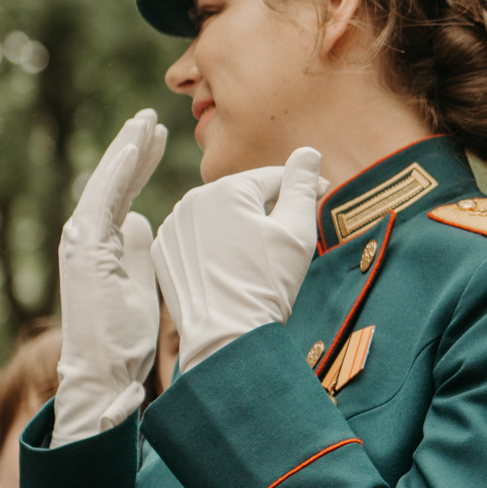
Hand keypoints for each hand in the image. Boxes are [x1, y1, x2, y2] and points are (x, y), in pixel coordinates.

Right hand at [54, 110, 167, 441]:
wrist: (103, 368)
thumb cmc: (123, 333)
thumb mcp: (137, 278)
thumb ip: (134, 247)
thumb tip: (138, 220)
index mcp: (100, 240)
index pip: (122, 191)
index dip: (140, 163)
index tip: (159, 137)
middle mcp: (85, 234)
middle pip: (112, 181)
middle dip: (132, 147)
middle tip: (153, 117)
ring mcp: (81, 239)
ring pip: (105, 183)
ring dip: (125, 149)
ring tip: (146, 121)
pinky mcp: (83, 247)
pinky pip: (102, 200)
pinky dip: (118, 172)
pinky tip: (134, 148)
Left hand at [150, 148, 323, 373]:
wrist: (227, 336)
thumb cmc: (268, 282)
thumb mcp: (298, 230)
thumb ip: (303, 184)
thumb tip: (308, 151)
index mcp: (227, 188)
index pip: (273, 178)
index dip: (302, 188)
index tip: (323, 198)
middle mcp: (192, 199)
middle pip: (244, 196)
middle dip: (268, 209)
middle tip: (289, 239)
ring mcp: (173, 227)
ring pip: (218, 215)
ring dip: (240, 226)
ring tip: (259, 257)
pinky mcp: (164, 252)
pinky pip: (197, 238)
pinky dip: (215, 245)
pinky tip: (232, 267)